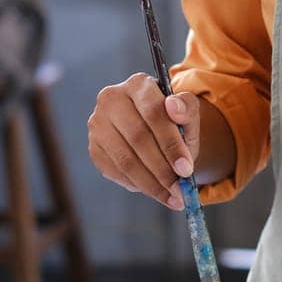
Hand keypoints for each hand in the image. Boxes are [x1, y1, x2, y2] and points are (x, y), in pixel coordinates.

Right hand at [87, 75, 199, 209]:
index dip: (171, 143)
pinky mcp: (93, 146)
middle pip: (137, 138)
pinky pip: (115, 171)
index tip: (186, 168)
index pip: (153, 112)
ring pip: (125, 160)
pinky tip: (155, 190)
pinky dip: (137, 185)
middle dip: (162, 169)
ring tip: (172, 197)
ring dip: (151, 184)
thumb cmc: (173, 122)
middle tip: (180, 190)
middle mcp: (112, 99)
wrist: (154, 132)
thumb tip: (174, 107)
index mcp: (138, 84)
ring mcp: (98, 123)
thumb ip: (187, 109)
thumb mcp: (188, 114)